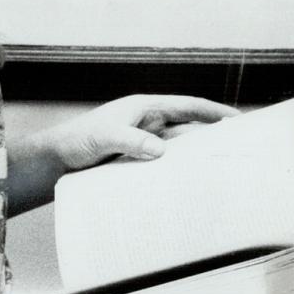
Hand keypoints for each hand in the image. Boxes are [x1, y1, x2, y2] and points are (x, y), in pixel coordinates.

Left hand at [46, 95, 238, 170]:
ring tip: (220, 170)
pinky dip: (177, 172)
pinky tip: (188, 186)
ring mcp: (143, 143)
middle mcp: (148, 123)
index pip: (187, 107)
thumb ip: (131, 141)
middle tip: (238, 148)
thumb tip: (161, 150)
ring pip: (178, 149)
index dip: (213, 112)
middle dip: (211, 135)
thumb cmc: (75, 140)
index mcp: (144, 108)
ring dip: (195, 157)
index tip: (237, 119)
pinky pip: (164, 166)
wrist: (54, 162)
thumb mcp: (103, 137)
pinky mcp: (137, 162)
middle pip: (188, 128)